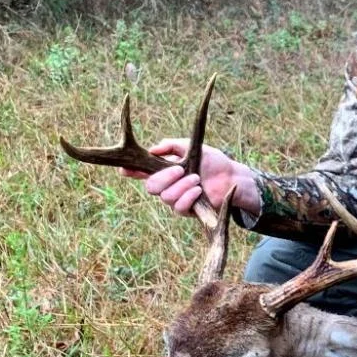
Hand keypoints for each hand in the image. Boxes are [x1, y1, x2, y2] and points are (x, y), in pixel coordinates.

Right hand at [132, 139, 261, 220]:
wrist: (231, 177)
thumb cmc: (212, 161)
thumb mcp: (191, 148)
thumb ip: (172, 146)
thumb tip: (153, 150)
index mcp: (164, 169)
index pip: (142, 171)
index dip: (131, 171)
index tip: (124, 170)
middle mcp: (167, 185)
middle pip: (151, 187)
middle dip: (164, 178)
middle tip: (180, 170)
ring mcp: (176, 199)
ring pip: (165, 197)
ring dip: (181, 186)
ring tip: (196, 179)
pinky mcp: (187, 210)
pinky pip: (179, 207)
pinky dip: (188, 197)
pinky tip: (198, 191)